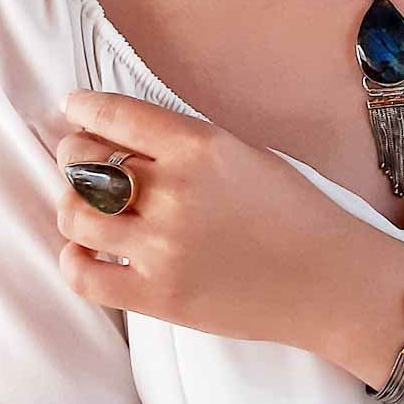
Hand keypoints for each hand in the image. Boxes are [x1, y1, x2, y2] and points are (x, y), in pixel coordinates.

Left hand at [53, 89, 372, 348]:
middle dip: (75, 157)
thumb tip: (122, 138)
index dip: (85, 108)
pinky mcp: (159, 296)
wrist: (329, 280)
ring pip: (75, 216)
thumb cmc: (296, 212)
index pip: (115, 115)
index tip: (75, 109)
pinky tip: (88, 252)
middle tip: (81, 163)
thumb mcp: (247, 154)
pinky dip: (74, 259)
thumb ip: (185, 144)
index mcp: (201, 147)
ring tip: (89, 210)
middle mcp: (176, 192)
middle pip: (83, 162)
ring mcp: (164, 247)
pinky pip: (83, 276)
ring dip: (74, 207)